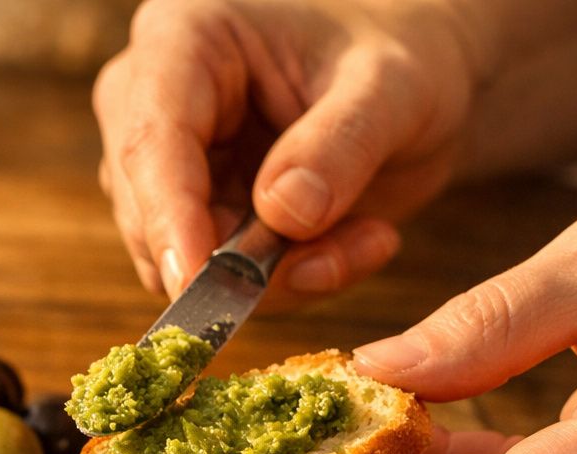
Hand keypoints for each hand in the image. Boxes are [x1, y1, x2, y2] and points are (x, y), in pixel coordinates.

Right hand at [93, 0, 576, 304]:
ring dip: (273, 269)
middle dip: (229, 254)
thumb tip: (276, 216)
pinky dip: (290, 273)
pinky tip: (354, 240)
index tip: (201, 290)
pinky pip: (219, 268)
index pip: (148, 136)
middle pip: (146, 202)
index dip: (169, 215)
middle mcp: (154, 96)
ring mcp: (168, 153)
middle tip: (322, 264)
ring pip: (178, 247)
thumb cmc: (415, 51)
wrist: (431, 72)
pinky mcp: (196, 201)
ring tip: (362, 239)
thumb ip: (336, 146)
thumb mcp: (392, 90)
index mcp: (184, 40)